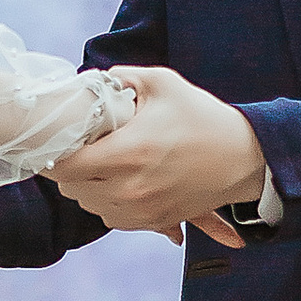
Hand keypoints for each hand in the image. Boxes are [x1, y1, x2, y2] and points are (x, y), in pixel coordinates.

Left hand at [50, 66, 264, 246]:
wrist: (245, 158)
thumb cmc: (203, 118)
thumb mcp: (163, 83)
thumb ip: (121, 78)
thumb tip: (91, 82)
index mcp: (128, 152)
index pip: (65, 166)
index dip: (54, 154)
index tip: (58, 140)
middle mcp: (131, 188)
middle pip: (72, 189)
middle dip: (70, 169)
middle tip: (81, 148)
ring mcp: (142, 210)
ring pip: (90, 206)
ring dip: (87, 187)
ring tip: (101, 163)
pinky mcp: (153, 222)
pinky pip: (112, 219)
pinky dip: (108, 202)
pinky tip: (118, 182)